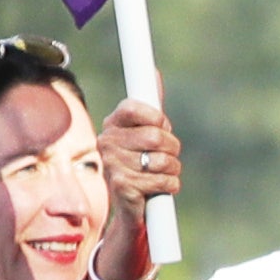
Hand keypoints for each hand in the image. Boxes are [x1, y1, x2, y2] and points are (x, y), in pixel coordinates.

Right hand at [96, 97, 183, 239]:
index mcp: (113, 124)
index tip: (163, 128)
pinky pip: (162, 181)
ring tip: (163, 173)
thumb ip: (151, 107)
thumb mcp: (144, 133)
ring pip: (163, 160)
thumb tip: (154, 73)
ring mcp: (112, 164)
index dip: (158, 119)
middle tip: (168, 156)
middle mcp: (107, 141)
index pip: (135, 107)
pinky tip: (160, 187)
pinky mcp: (122, 186)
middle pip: (156, 136)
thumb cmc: (140, 164)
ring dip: (172, 169)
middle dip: (172, 148)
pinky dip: (171, 185)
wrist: (129, 206)